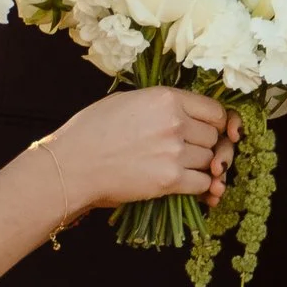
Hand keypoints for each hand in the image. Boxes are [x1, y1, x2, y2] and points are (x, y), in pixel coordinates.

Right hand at [45, 88, 235, 213]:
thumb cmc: (90, 131)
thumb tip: (182, 110)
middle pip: (213, 137)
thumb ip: (160, 104)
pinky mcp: (169, 180)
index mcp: (167, 98)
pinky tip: (188, 185)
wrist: (71, 166)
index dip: (216, 123)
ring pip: (210, 160)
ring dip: (202, 167)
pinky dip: (200, 187)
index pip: (214, 110)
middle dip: (206, 146)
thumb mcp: (126, 100)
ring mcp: (175, 152)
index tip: (209, 131)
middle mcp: (176, 122)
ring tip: (185, 169)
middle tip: (191, 153)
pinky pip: (202, 183)